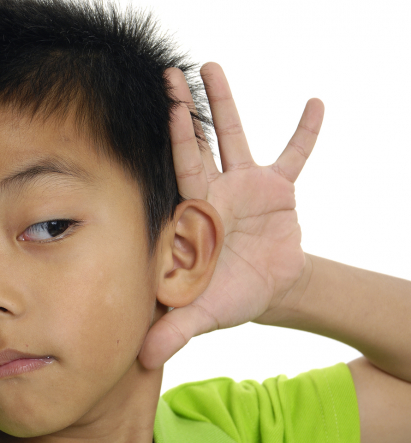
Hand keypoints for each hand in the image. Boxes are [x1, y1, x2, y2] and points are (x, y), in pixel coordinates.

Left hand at [138, 63, 324, 369]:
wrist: (263, 291)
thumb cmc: (224, 296)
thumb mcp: (202, 314)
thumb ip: (174, 330)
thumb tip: (142, 359)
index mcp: (194, 215)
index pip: (177, 172)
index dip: (169, 141)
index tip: (155, 109)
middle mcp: (213, 192)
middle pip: (196, 145)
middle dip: (183, 111)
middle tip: (168, 75)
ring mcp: (245, 187)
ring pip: (235, 138)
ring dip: (225, 104)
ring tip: (211, 66)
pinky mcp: (278, 190)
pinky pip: (294, 156)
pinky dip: (304, 133)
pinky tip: (315, 104)